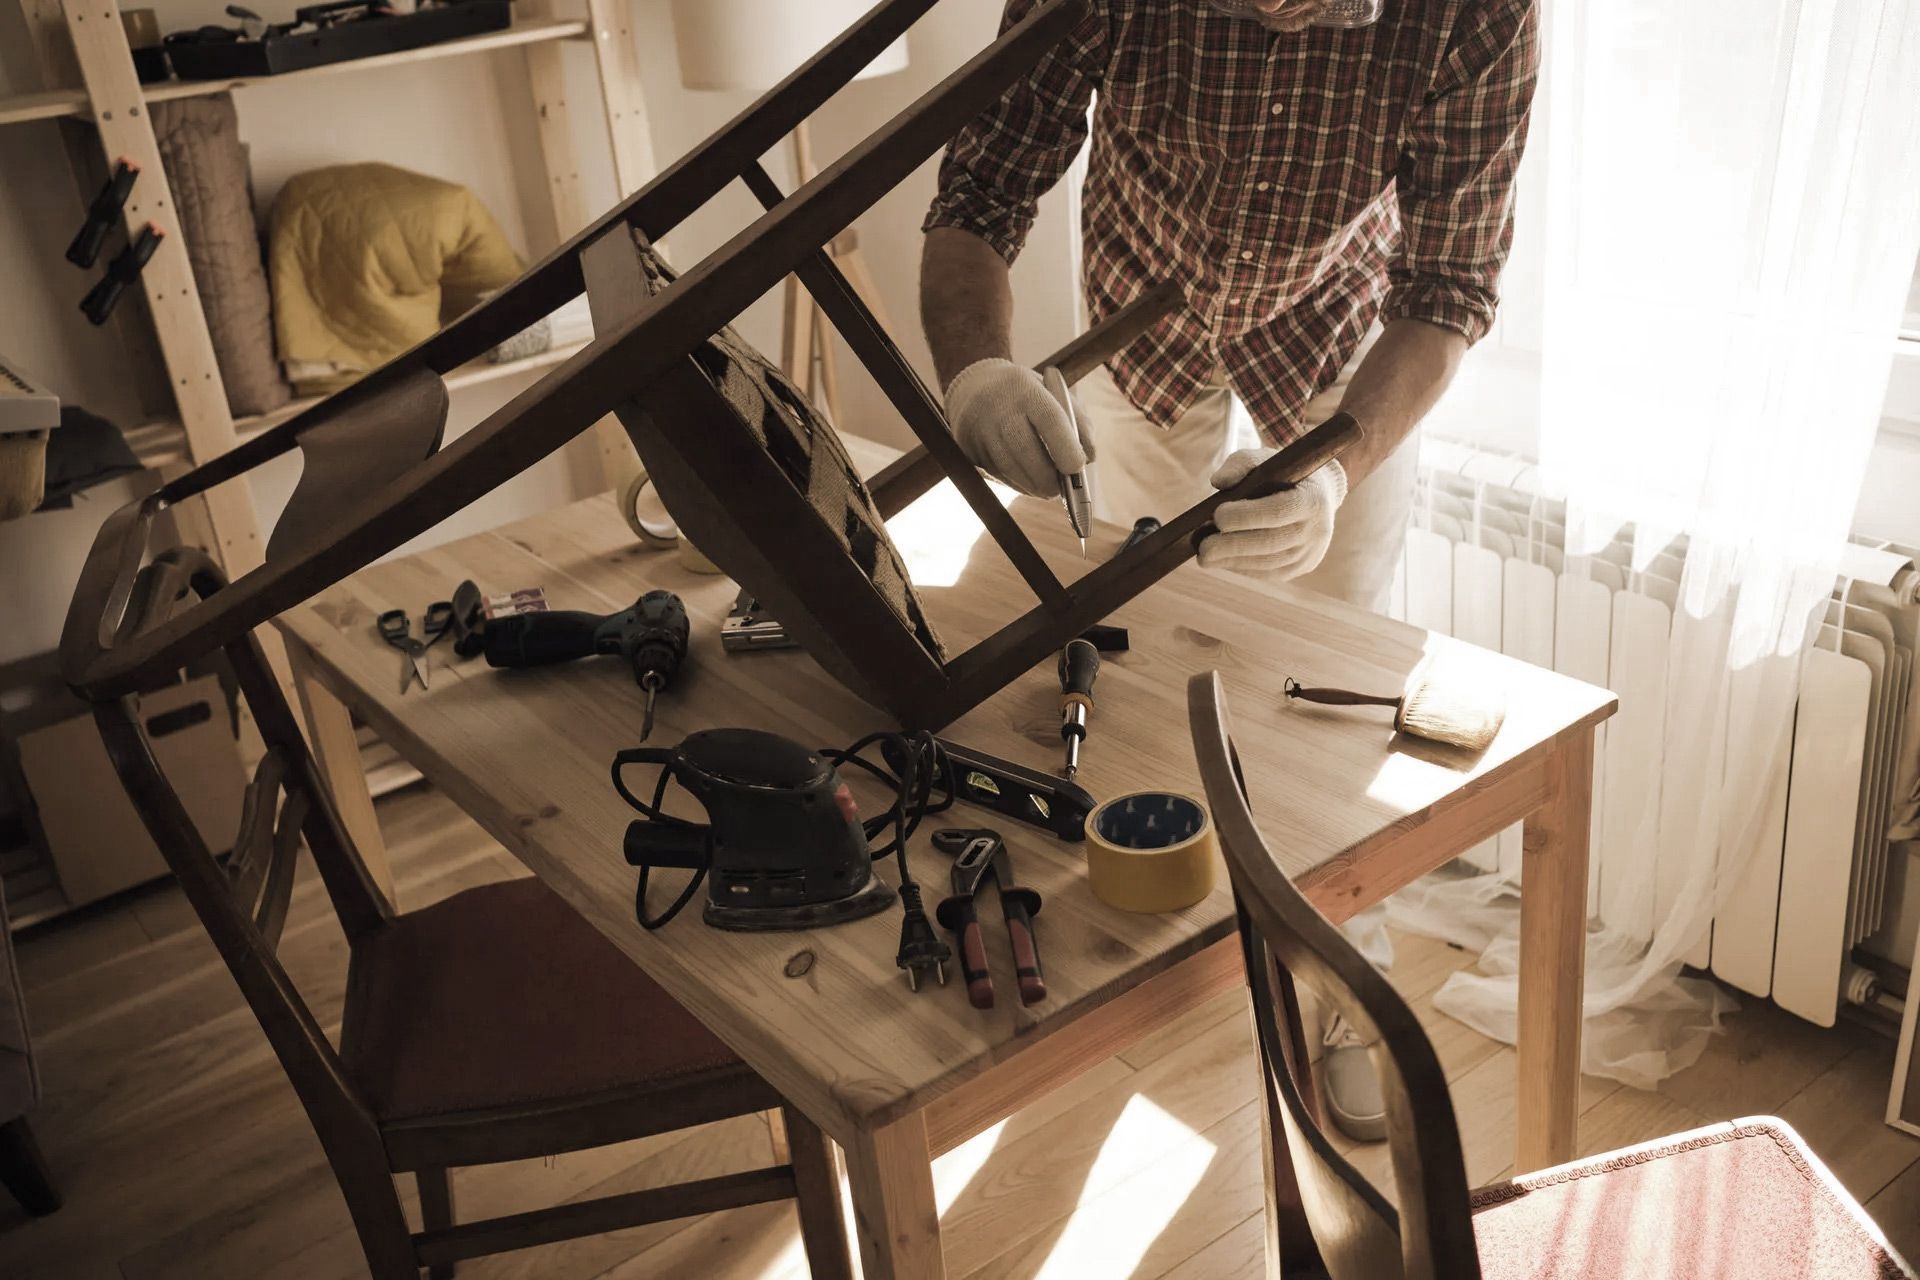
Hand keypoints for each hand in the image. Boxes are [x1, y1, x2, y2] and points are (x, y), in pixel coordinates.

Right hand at [943, 358, 1094, 497]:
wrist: (974, 387)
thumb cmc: (1025, 394)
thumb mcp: (1054, 393)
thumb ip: (1078, 422)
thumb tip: (1088, 459)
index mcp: (1026, 389)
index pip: (1050, 419)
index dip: (1066, 448)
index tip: (1078, 467)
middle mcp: (999, 409)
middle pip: (1026, 451)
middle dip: (1049, 478)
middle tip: (1062, 490)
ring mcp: (980, 430)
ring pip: (1010, 470)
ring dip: (1033, 486)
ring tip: (1047, 488)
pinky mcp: (969, 449)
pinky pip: (997, 475)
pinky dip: (1017, 484)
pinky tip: (1027, 481)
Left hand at [1197, 450, 1347, 579]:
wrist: (1318, 494)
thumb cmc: (1283, 474)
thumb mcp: (1264, 460)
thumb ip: (1241, 464)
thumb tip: (1218, 482)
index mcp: (1312, 498)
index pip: (1277, 511)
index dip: (1246, 516)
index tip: (1217, 516)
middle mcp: (1317, 529)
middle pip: (1271, 542)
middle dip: (1232, 546)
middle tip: (1203, 548)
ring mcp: (1311, 552)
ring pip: (1268, 563)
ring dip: (1233, 561)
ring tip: (1204, 556)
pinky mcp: (1302, 566)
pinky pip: (1269, 573)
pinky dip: (1242, 568)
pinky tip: (1222, 561)